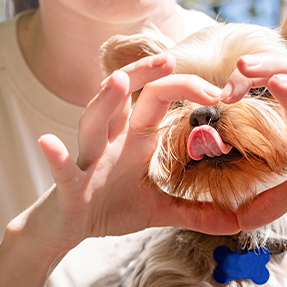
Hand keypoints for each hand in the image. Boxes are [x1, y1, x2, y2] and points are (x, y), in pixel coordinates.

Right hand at [9, 54, 239, 260]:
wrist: (67, 228)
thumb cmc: (110, 208)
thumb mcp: (159, 210)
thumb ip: (196, 212)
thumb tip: (236, 221)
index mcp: (135, 140)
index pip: (158, 99)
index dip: (184, 88)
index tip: (217, 93)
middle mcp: (111, 141)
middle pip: (124, 97)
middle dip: (144, 74)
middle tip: (170, 59)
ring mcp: (88, 161)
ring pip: (92, 123)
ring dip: (104, 102)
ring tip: (117, 81)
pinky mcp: (68, 186)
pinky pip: (62, 169)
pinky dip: (56, 156)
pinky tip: (50, 142)